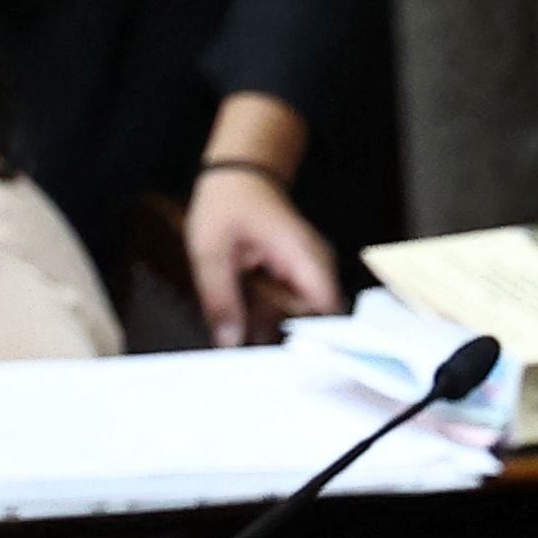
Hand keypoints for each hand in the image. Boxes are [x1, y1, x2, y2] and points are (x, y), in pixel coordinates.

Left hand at [186, 89, 339, 345]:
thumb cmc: (228, 202)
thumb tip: (229, 342)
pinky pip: (295, 308)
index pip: (326, 313)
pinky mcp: (302, 278)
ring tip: (249, 344)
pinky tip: (250, 323)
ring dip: (278, 332)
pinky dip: (274, 318)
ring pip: (306, 319)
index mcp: (304, 259)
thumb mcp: (211, 252)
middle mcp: (318, 268)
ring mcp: (313, 273)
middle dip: (289, 343)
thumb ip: (221, 300)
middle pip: (318, 323)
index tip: (285, 363)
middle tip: (257, 361)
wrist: (239, 174)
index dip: (312, 343)